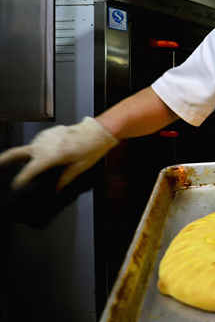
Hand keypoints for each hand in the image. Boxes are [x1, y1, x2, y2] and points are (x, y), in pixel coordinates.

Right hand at [0, 117, 118, 190]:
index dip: (19, 182)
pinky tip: (48, 156)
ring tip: (35, 167)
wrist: (98, 131)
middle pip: (15, 154)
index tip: (16, 187)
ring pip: (28, 149)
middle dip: (2, 161)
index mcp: (48, 156)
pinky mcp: (47, 133)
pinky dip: (38, 151)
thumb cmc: (91, 148)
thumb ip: (64, 180)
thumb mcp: (78, 168)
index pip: (27, 172)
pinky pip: (38, 143)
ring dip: (28, 157)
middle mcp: (41, 145)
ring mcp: (43, 137)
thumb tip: (55, 190)